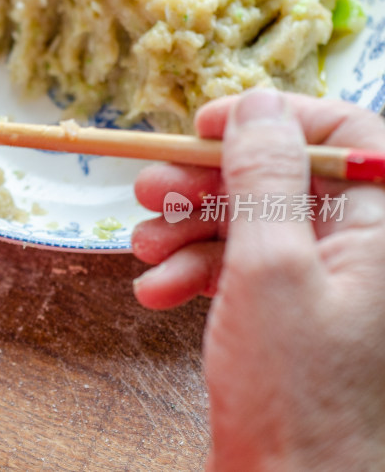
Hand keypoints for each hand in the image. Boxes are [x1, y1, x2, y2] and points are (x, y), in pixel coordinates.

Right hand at [132, 90, 384, 468]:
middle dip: (207, 182)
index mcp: (383, 229)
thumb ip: (265, 179)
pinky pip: (238, 270)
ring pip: (249, 224)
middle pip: (280, 179)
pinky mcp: (286, 313)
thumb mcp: (270, 270)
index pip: (343, 135)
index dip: (270, 121)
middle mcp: (360, 249)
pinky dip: (193, 274)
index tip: (204, 125)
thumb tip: (258, 107)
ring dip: (187, 230)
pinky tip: (156, 293)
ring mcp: (322, 283)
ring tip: (141, 246)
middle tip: (146, 187)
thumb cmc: (298, 395)